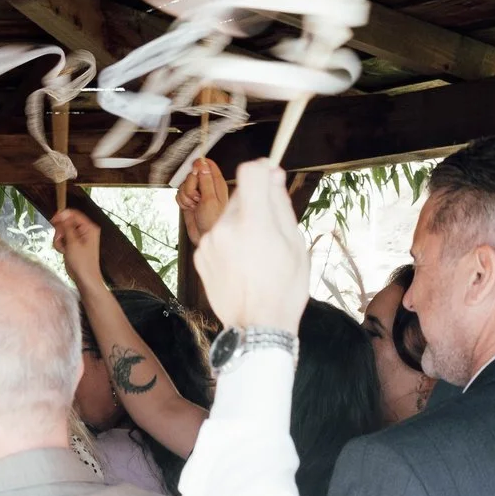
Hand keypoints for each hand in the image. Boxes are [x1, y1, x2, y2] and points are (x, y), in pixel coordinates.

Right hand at [49, 208, 106, 292]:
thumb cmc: (82, 261)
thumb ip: (67, 226)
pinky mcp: (73, 244)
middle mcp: (85, 230)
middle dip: (60, 232)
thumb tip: (62, 213)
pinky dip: (60, 245)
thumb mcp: (73, 242)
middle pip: (66, 222)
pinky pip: (63, 239)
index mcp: (89, 228)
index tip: (52, 221)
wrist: (84, 277)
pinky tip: (63, 252)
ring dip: (59, 240)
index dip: (62, 216)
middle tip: (60, 240)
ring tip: (63, 249)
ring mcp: (79, 238)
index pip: (74, 214)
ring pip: (62, 232)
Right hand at [177, 158, 229, 244]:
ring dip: (185, 196)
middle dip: (190, 187)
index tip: (194, 175)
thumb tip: (202, 164)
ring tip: (194, 205)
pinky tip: (189, 208)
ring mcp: (197, 193)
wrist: (205, 235)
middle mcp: (207, 186)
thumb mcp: (210, 198)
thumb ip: (205, 180)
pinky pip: (179, 194)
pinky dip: (181, 202)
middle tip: (196, 197)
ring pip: (183, 185)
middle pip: (191, 175)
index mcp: (216, 182)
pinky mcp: (189, 200)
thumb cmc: (213, 220)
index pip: (206, 164)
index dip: (198, 167)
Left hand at [195, 158, 310, 332]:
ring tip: (258, 251)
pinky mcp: (199, 255)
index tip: (272, 175)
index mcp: (252, 224)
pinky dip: (230, 240)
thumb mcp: (295, 244)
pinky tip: (243, 262)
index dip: (263, 169)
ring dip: (243, 222)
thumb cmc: (284, 288)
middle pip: (241, 195)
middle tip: (272, 226)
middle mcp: (224, 229)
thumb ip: (280, 206)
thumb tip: (273, 176)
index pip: (250, 173)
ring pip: (228, 216)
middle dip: (257, 201)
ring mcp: (208, 243)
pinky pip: (217, 235)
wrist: (256, 326)